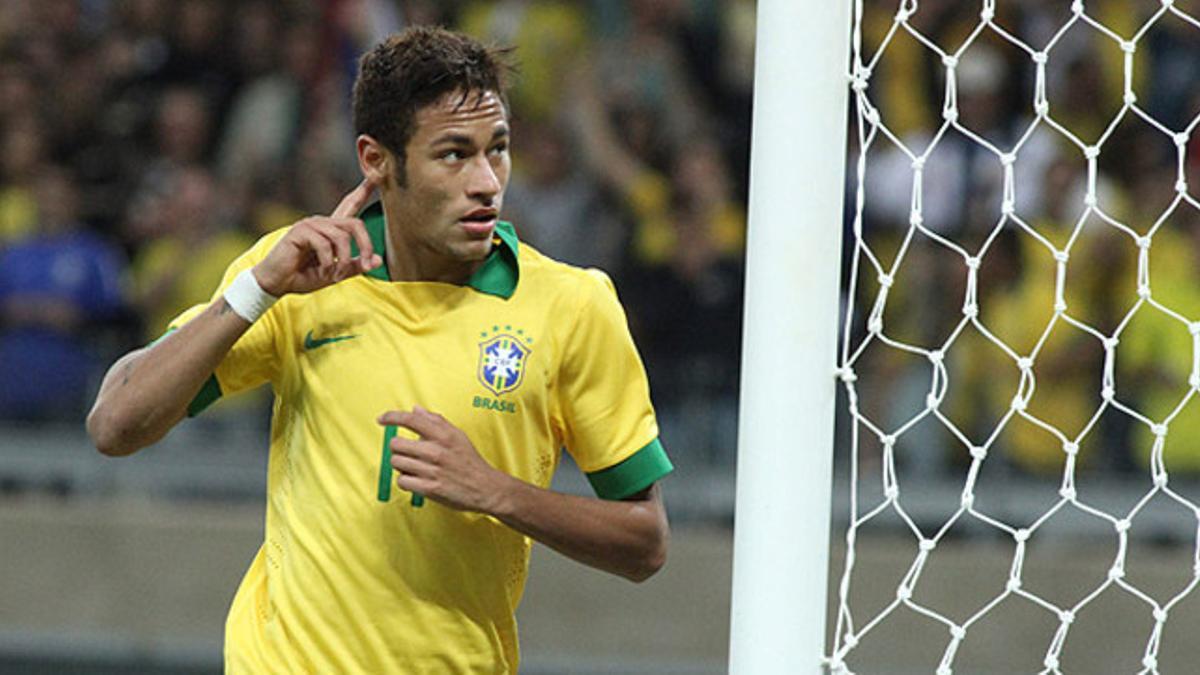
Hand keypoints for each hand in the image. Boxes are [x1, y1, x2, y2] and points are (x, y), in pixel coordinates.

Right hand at [251, 179, 382, 295]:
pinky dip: (328, 262)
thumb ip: (355, 266)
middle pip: (355, 224)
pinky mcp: (299, 231)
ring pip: (342, 237)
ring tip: (336, 275)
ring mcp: (310, 224)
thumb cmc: (303, 276)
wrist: (277, 283)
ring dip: (343, 260)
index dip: (364, 191)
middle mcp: (323, 223)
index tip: (376, 174)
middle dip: (366, 245)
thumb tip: (379, 260)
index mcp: (332, 229)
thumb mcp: (336, 273)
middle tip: (366, 265)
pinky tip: (323, 270)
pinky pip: (324, 244)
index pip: (350, 205)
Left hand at [377, 405, 510, 512]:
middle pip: (396, 444)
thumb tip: (415, 409)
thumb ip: (436, 421)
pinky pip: (402, 481)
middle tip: (408, 453)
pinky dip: (406, 481)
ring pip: (397, 463)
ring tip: (415, 467)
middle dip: (398, 448)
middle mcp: (436, 451)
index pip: (410, 420)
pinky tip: (417, 479)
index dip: (392, 417)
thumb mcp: (457, 435)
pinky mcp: (429, 489)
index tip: (382, 419)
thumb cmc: (469, 460)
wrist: (485, 488)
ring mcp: (432, 471)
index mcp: (443, 435)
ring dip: (402, 465)